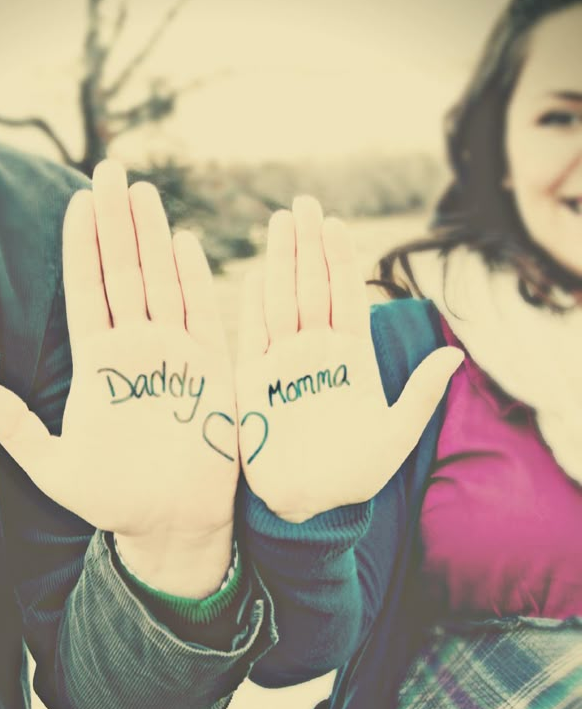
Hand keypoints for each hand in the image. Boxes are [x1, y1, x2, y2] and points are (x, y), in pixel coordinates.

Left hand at [0, 160, 237, 595]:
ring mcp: (174, 356)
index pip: (87, 290)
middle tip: (111, 170)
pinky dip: (194, 281)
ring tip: (142, 191)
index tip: (77, 201)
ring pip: (161, 283)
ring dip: (152, 237)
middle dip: (117, 222)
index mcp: (98, 364)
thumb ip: (14, 425)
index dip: (82, 246)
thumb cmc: (111, 500)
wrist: (169, 525)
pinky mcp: (209, 371)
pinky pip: (203, 315)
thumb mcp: (51, 465)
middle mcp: (136, 350)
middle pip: (124, 272)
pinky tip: (185, 243)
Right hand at [235, 197, 462, 521]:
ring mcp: (283, 364)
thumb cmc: (355, 474)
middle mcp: (315, 352)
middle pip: (310, 288)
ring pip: (281, 302)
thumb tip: (456, 357)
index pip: (344, 297)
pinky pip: (251, 337)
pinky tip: (255, 276)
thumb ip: (420, 394)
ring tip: (280, 223)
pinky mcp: (254, 382)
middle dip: (307, 246)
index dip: (340, 260)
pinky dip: (252, 307)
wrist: (310, 504)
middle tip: (303, 204)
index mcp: (350, 357)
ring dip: (280, 263)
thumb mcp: (397, 435)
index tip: (336, 224)